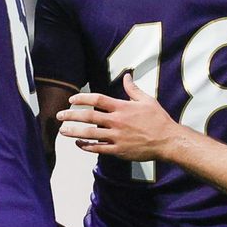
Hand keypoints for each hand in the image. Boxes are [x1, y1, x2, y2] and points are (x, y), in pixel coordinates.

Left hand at [58, 74, 178, 162]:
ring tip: (62, 130)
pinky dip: (86, 146)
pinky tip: (78, 143)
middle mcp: (117, 121)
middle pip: (88, 117)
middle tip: (59, 115)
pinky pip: (97, 148)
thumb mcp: (147, 100)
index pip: (97, 100)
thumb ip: (133, 89)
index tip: (72, 99)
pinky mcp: (118, 150)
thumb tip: (127, 76)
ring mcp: (116, 137)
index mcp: (122, 107)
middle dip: (71, 115)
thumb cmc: (158, 119)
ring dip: (73, 132)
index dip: (82, 98)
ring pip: (89, 134)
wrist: (167, 140)